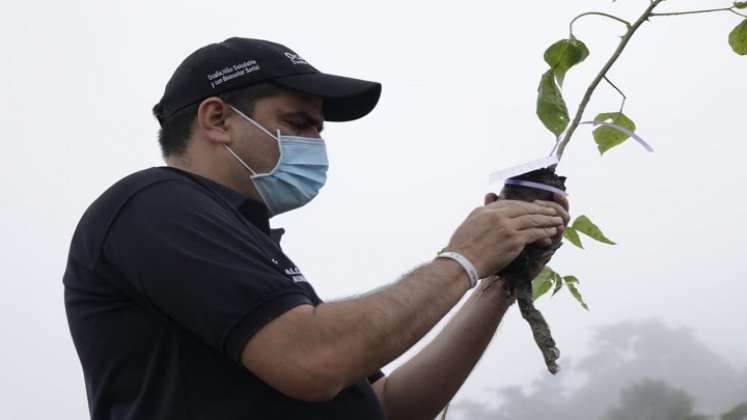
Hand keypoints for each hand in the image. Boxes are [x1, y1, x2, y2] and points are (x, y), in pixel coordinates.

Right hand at [445, 195, 565, 276]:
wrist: (461, 263)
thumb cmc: (461, 248)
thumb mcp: (468, 223)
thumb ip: (481, 214)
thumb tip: (486, 207)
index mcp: (486, 211)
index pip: (509, 203)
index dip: (523, 206)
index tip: (531, 208)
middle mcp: (498, 216)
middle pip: (524, 209)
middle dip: (539, 210)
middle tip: (551, 211)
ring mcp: (507, 228)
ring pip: (532, 220)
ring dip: (546, 220)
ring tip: (556, 220)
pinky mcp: (514, 241)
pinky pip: (534, 233)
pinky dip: (544, 232)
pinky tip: (550, 233)